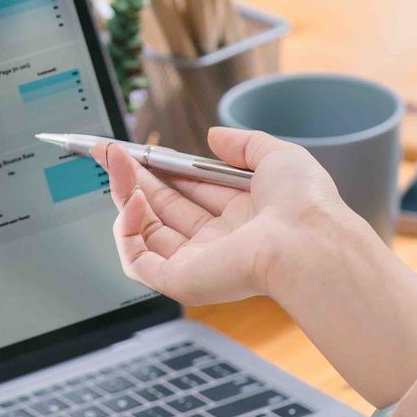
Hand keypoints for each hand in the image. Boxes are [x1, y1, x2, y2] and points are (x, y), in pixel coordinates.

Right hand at [98, 126, 416, 408]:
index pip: (191, 191)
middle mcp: (218, 242)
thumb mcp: (278, 156)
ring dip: (126, 194)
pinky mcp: (180, 281)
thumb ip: (243, 144)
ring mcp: (197, 263)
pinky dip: (126, 228)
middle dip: (134, 178)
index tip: (137, 150)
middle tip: (109, 151)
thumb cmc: (304, 205)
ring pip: (145, 230)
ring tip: (117, 163)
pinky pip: (137, 258)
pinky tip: (133, 200)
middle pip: (163, 208)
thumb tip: (214, 135)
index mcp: (242, 217)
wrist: (307, 242)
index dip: (162, 170)